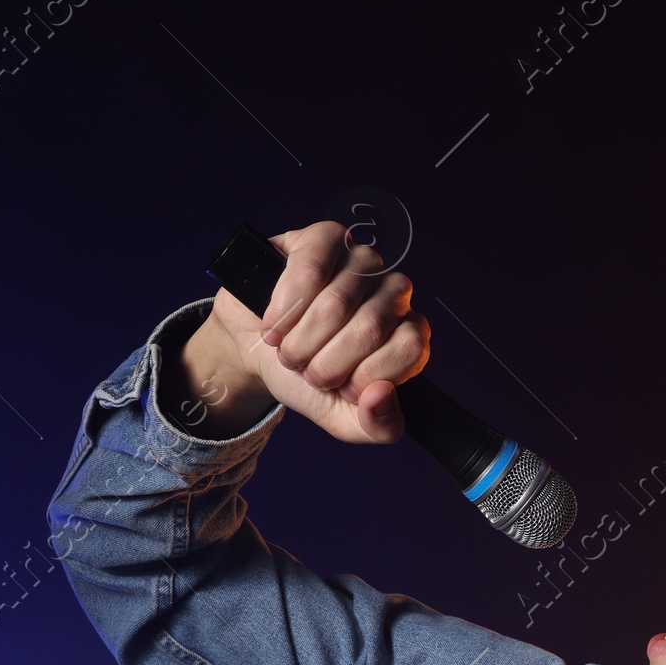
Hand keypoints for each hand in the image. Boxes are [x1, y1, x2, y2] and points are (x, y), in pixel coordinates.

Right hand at [169, 219, 430, 444]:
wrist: (255, 351)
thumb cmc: (306, 375)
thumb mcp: (342, 418)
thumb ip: (376, 426)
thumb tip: (381, 395)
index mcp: (408, 336)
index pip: (411, 348)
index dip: (365, 375)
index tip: (340, 388)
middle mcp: (393, 294)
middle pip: (372, 327)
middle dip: (326, 363)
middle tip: (306, 370)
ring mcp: (361, 262)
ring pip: (338, 303)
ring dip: (300, 340)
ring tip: (288, 349)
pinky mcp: (325, 239)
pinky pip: (310, 271)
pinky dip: (285, 308)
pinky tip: (274, 322)